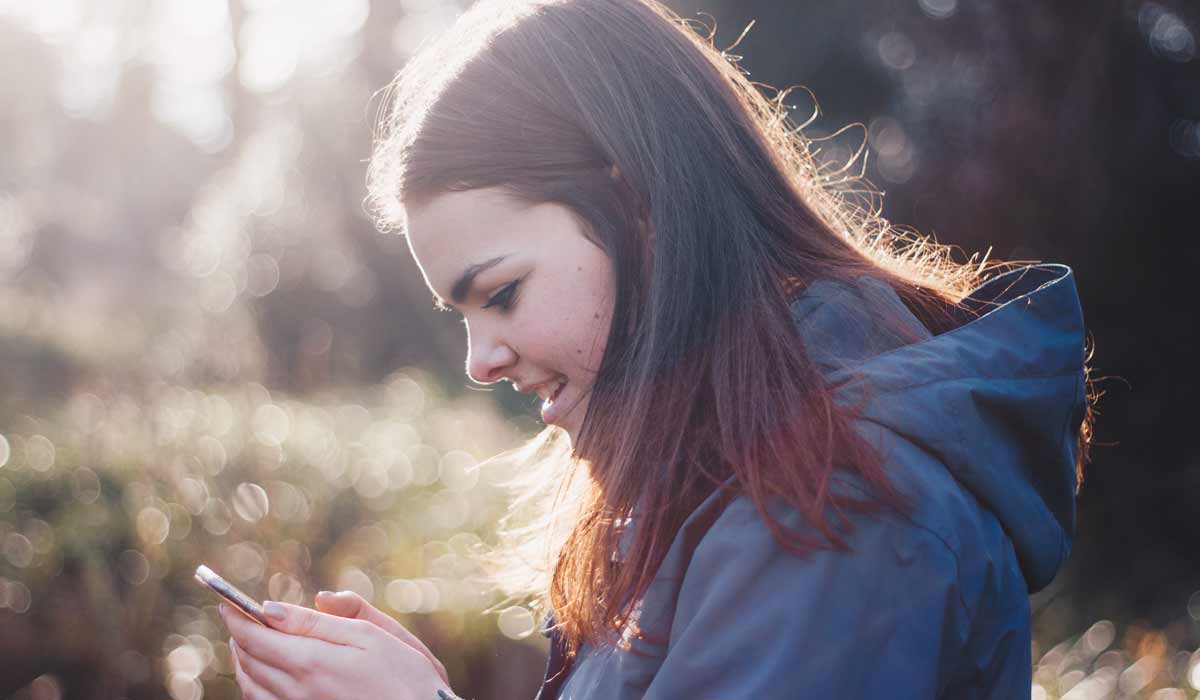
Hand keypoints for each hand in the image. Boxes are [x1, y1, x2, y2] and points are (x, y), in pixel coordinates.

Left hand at [219, 598, 455, 699]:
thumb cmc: (407, 677)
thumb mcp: (371, 635)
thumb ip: (322, 620)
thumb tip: (274, 608)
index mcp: (311, 662)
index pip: (255, 635)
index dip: (236, 615)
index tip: (226, 600)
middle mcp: (296, 691)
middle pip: (248, 659)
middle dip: (238, 634)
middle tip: (237, 615)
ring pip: (251, 685)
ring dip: (243, 659)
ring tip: (246, 641)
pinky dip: (254, 685)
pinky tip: (264, 674)